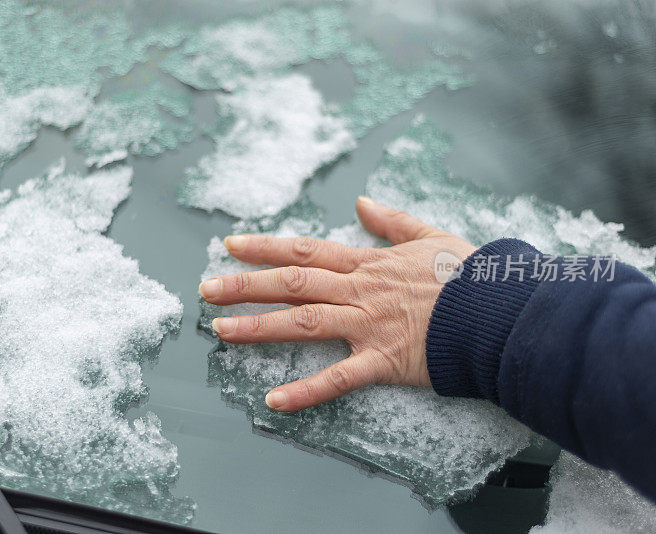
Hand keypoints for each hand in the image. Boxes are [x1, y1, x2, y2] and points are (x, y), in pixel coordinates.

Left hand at [199, 196, 476, 411]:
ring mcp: (369, 326)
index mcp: (369, 264)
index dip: (267, 247)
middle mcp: (360, 291)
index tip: (231, 244)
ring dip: (260, 327)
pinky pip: (339, 378)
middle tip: (206, 289)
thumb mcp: (430, 236)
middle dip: (246, 285)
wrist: (503, 311)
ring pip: (304, 323)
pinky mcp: (384, 361)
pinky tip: (274, 402)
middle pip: (293, 284)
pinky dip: (306, 392)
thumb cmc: (470, 275)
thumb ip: (392, 221)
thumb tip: (361, 203)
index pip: (306, 252)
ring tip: (221, 332)